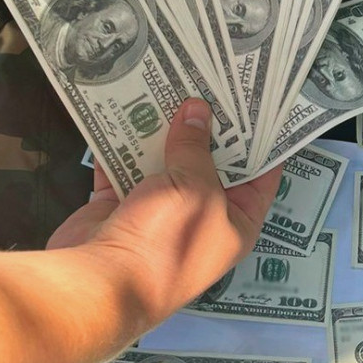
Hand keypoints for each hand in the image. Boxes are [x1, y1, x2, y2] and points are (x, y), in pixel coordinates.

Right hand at [48, 99, 282, 322]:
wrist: (100, 283)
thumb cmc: (165, 241)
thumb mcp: (196, 188)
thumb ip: (197, 147)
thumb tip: (198, 110)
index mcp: (237, 222)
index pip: (260, 176)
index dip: (261, 140)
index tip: (259, 101)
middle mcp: (201, 217)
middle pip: (210, 164)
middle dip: (208, 125)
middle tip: (210, 79)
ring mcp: (159, 213)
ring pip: (165, 161)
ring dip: (163, 128)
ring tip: (167, 82)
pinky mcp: (119, 206)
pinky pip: (122, 167)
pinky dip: (120, 142)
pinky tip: (123, 106)